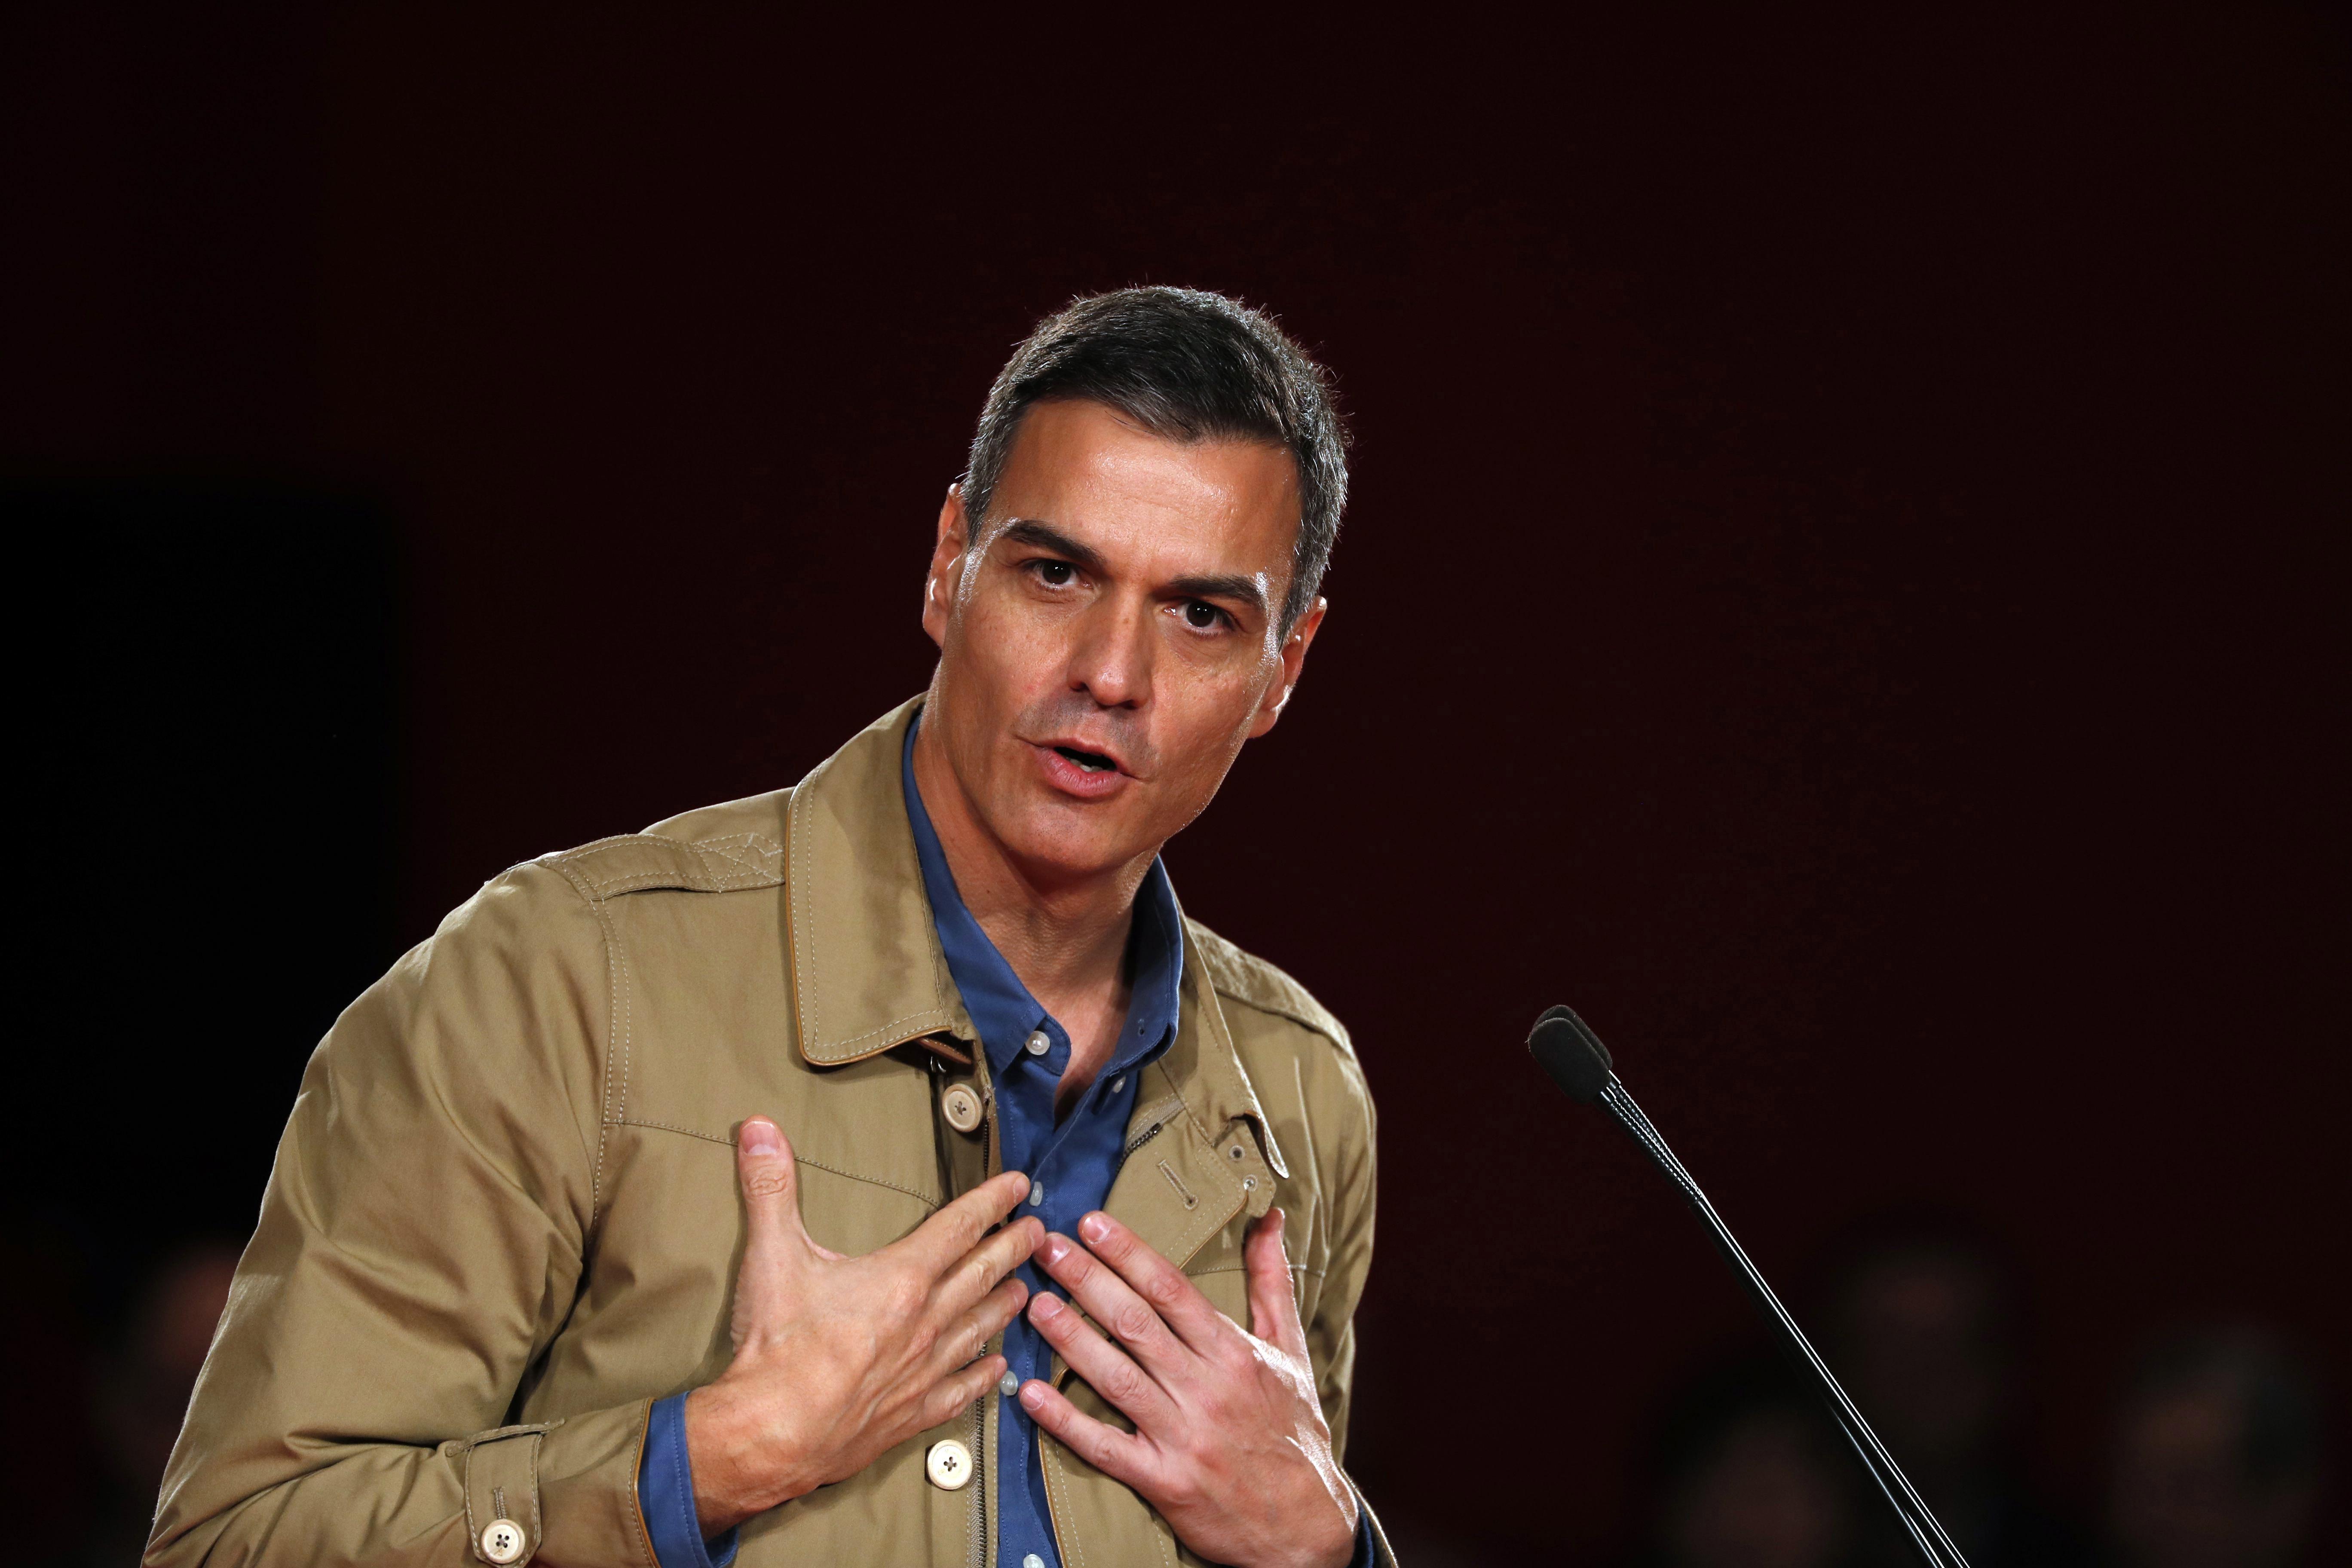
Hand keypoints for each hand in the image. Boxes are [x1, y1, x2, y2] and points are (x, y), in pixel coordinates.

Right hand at [685, 1117, 1039, 1532]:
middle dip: (1013, 1247)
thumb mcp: (770, 1255)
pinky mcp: (913, 1413)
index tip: (1019, 1185)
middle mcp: (924, 1322)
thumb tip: (758, 1129)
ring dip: (1004, 1305)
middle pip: (982, 1274)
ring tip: (1025, 1290)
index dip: (992, 1201)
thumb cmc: (777, 1347)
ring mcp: (923, 1370)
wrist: (772, 1434)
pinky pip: (960, 1390)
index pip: (959, 1227)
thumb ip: (769, 1188)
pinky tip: (997, 1368)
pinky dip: (982, 1376)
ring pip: (979, 1328)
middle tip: (1040, 1232)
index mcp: (901, 1279)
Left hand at [1018, 1208, 1358, 1567]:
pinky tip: (1032, 1395)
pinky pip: (1106, 1448)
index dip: (1129, 1254)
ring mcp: (1184, 1437)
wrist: (1306, 1523)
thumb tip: (1269, 1219)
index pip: (1172, 1290)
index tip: (1092, 1224)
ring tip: (1035, 1305)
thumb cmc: (1294, 1430)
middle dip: (1087, 1280)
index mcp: (1235, 1353)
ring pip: (1117, 1378)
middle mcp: (1207, 1390)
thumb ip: (1271, 1281)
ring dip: (1071, 1339)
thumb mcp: (1290, 1350)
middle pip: (1137, 1324)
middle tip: (1047, 1248)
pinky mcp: (1165, 1482)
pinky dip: (1066, 1422)